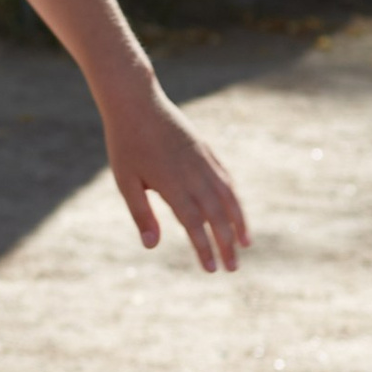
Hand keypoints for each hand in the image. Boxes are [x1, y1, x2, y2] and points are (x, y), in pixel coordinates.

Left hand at [103, 79, 248, 272]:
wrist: (136, 102)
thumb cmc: (126, 144)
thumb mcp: (126, 181)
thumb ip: (141, 214)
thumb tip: (152, 246)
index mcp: (172, 185)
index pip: (194, 224)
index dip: (205, 248)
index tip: (212, 269)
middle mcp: (194, 174)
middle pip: (217, 216)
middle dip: (227, 244)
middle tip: (233, 268)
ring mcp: (203, 161)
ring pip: (228, 197)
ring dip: (239, 222)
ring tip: (246, 244)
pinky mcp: (206, 151)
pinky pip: (226, 179)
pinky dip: (234, 198)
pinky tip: (237, 212)